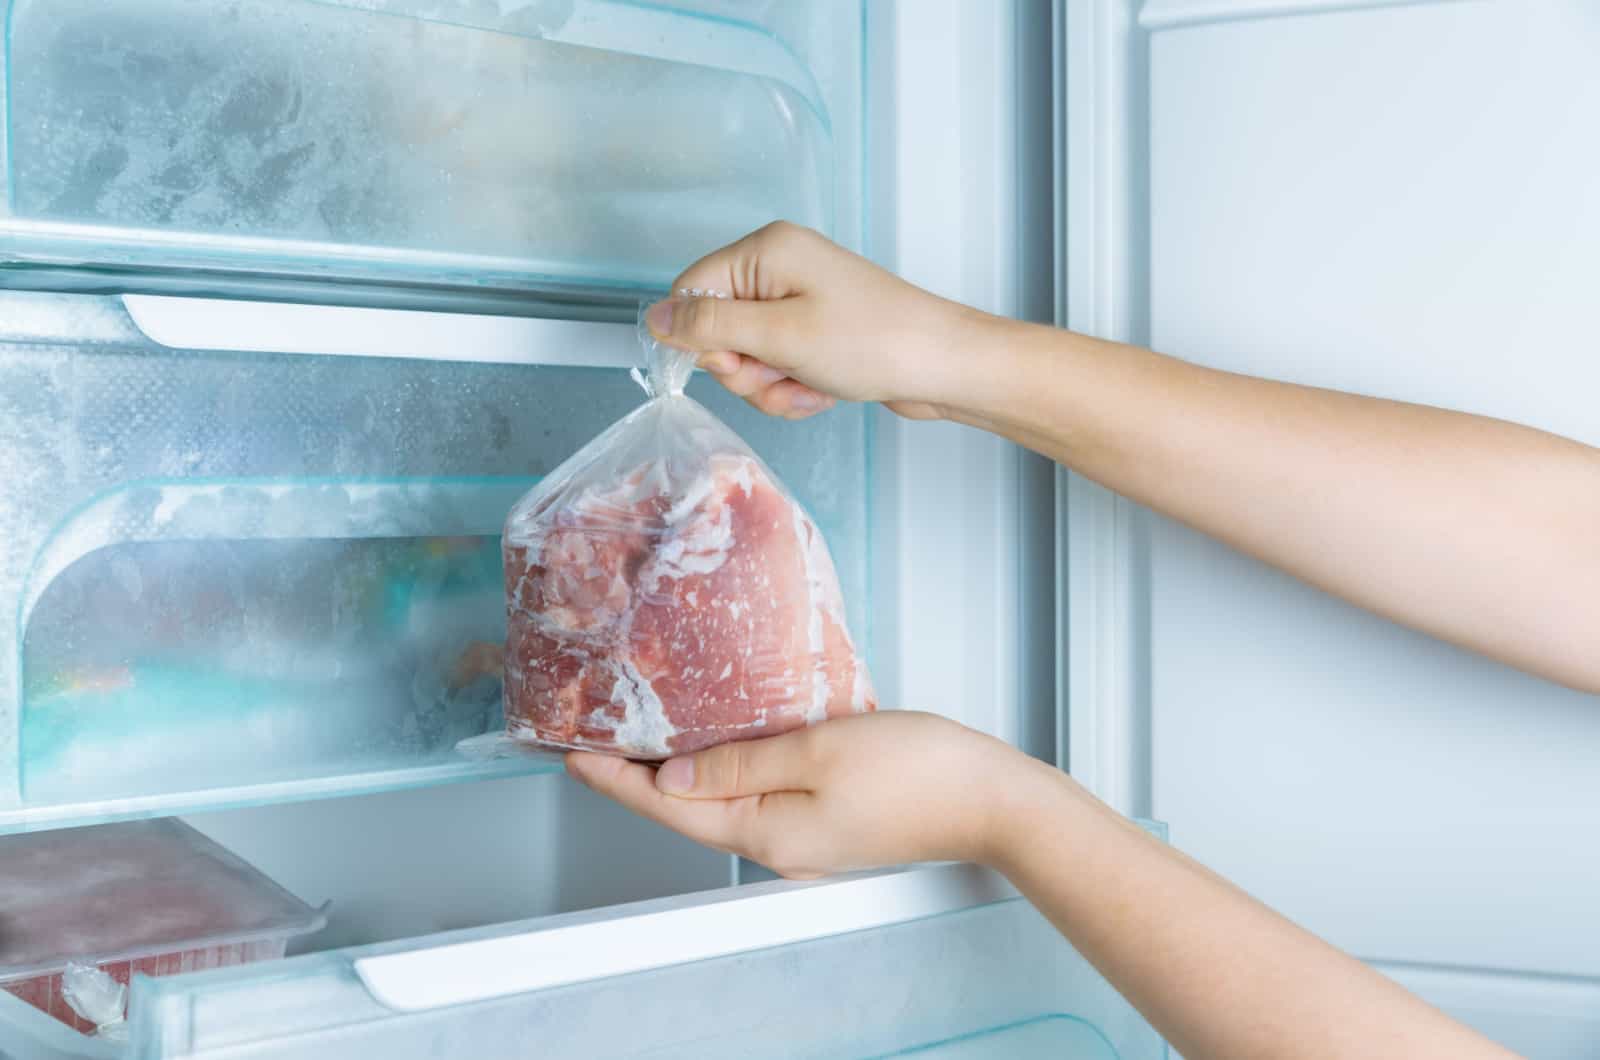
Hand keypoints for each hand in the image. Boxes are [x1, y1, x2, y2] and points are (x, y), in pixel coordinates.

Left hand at [565, 711, 1047, 878]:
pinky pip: (759, 794)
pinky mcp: (828, 820)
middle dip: (640, 775)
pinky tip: (723, 741)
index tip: (574, 752)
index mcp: (767, 833)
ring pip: (723, 801)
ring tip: (647, 732)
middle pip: (690, 809)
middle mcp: (779, 845)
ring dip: (682, 771)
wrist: (991, 800)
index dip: (618, 779)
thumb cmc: (919, 772)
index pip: (671, 807)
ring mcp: (804, 838)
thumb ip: (742, 763)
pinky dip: (727, 768)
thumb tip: (676, 776)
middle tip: (599, 734)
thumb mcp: (819, 751)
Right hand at [643, 222, 990, 420]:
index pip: (691, 291)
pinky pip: (777, 366)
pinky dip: (791, 388)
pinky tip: (820, 392)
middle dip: (743, 369)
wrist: (943, 366)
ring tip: (808, 386)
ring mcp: (798, 301)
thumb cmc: (872, 342)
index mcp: (766, 251)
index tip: (732, 364)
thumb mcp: (779, 335)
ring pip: (746, 356)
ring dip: (770, 385)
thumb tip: (653, 318)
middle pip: (716, 329)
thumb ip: (709, 326)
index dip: (699, 337)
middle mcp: (779, 268)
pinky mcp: (814, 332)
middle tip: (780, 374)